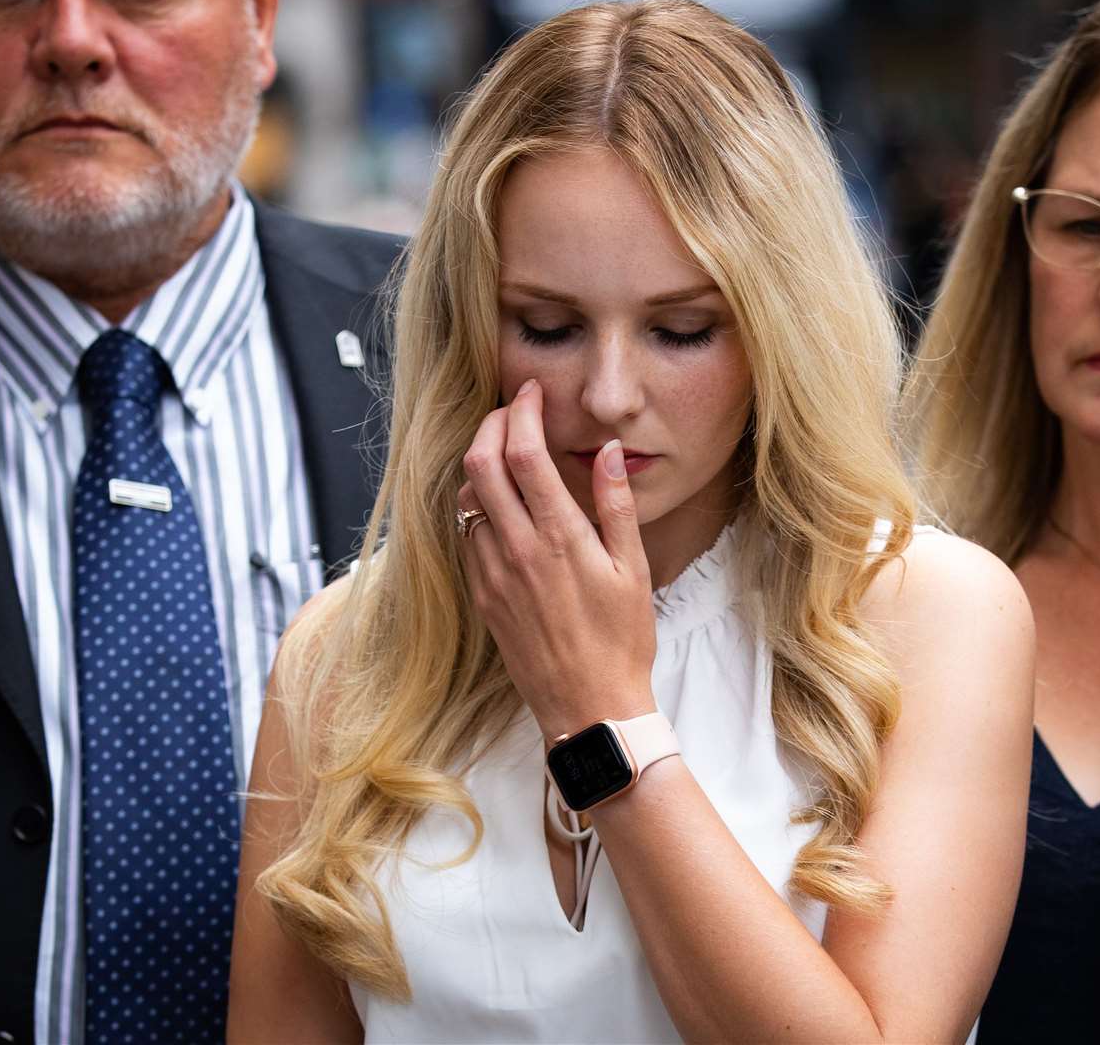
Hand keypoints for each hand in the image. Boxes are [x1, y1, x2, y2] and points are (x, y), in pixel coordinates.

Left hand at [457, 379, 656, 739]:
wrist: (588, 707)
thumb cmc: (622, 641)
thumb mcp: (633, 569)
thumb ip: (616, 505)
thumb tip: (608, 450)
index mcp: (560, 537)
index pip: (525, 452)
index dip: (522, 411)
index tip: (532, 393)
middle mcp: (517, 550)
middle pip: (480, 464)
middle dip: (490, 425)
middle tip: (510, 411)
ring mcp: (492, 574)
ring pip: (466, 498)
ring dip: (480, 465)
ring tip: (505, 452)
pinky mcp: (481, 596)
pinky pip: (466, 537)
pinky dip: (475, 507)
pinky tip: (499, 505)